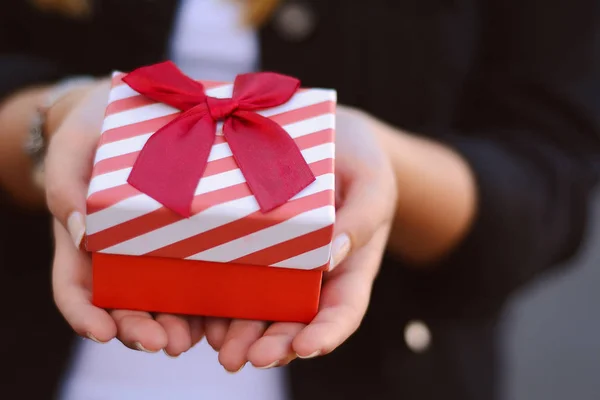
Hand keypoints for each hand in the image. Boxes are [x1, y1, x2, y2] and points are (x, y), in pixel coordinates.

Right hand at [46, 81, 204, 355]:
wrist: (133, 109)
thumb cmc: (94, 129)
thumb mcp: (74, 147)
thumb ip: (66, 185)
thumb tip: (78, 233)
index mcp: (84, 240)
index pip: (76, 289)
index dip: (85, 316)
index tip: (102, 332)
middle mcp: (120, 253)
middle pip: (124, 304)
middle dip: (141, 329)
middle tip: (165, 344)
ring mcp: (156, 248)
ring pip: (163, 297)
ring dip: (176, 324)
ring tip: (192, 339)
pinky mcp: (190, 235)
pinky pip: (198, 269)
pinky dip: (205, 295)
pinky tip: (222, 309)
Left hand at [206, 105, 397, 370]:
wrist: (332, 142)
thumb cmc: (361, 162)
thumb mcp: (372, 183)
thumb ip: (362, 218)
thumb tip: (331, 257)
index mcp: (351, 266)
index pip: (344, 310)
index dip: (327, 333)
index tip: (305, 347)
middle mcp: (315, 275)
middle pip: (298, 320)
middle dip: (274, 344)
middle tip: (247, 360)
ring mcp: (283, 264)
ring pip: (264, 308)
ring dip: (242, 333)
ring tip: (221, 350)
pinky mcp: (253, 247)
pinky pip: (237, 277)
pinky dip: (222, 300)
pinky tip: (201, 316)